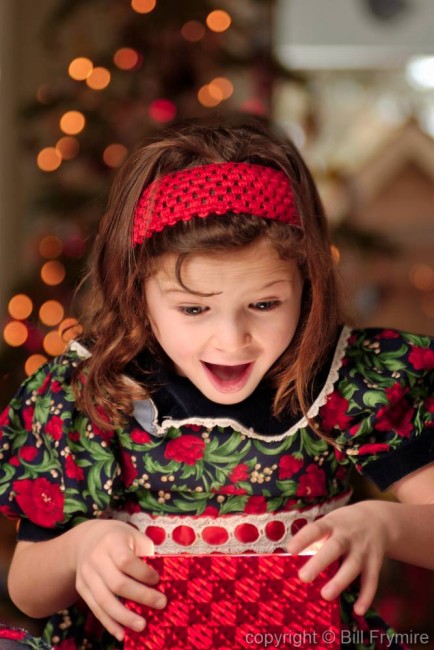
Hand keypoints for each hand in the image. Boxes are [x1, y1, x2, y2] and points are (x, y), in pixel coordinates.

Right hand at [73, 519, 165, 641]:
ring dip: (124, 617)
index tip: (157, 580)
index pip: (125, 560)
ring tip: (142, 626)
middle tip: (161, 604)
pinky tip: (122, 633)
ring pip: (103, 600)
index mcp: (112, 541)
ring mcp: (86, 574)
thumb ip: (146, 554)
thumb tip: (163, 579)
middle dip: (140, 596)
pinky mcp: (82, 588)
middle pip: (116, 583)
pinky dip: (109, 623)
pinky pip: (95, 609)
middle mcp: (96, 558)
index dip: (142, 573)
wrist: (89, 538)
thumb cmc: (120, 538)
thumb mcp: (134, 537)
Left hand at [287, 501, 389, 614]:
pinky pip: (371, 581)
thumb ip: (315, 539)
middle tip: (303, 577)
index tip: (290, 550)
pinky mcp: (374, 563)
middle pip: (334, 548)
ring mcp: (362, 550)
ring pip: (352, 566)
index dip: (303, 539)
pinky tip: (357, 610)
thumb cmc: (344, 525)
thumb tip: (293, 559)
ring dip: (339, 582)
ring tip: (325, 595)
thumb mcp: (330, 522)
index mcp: (332, 524)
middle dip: (319, 563)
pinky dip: (366, 596)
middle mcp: (347, 536)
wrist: (378, 519)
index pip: (316, 529)